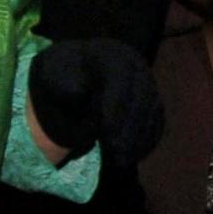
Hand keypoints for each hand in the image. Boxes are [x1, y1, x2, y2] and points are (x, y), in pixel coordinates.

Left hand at [28, 38, 163, 163]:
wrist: (77, 73)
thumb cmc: (64, 76)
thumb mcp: (56, 74)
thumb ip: (65, 84)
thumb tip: (78, 93)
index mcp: (112, 54)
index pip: (120, 81)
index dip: (115, 107)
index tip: (104, 131)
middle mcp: (136, 66)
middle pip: (141, 99)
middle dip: (129, 128)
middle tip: (116, 152)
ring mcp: (148, 83)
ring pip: (152, 113)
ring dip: (139, 139)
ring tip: (122, 159)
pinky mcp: (153, 101)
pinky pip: (156, 122)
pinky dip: (146, 141)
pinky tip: (132, 156)